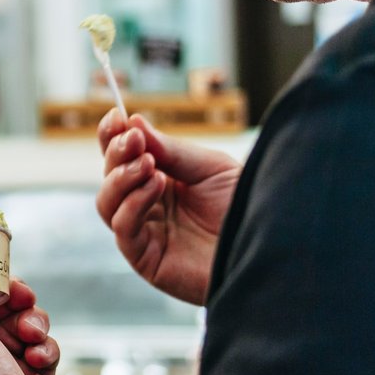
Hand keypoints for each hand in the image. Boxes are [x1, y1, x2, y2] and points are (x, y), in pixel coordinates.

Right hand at [96, 110, 241, 305]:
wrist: (267, 246)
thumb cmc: (243, 208)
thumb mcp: (210, 168)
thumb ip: (171, 150)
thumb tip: (133, 122)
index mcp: (158, 181)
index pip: (122, 158)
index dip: (112, 136)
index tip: (116, 115)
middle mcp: (146, 206)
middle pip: (109, 177)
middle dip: (116, 153)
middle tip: (133, 138)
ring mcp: (144, 233)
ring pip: (107, 203)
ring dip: (120, 178)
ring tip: (148, 163)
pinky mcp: (146, 259)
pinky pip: (123, 229)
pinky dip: (132, 203)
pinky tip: (156, 184)